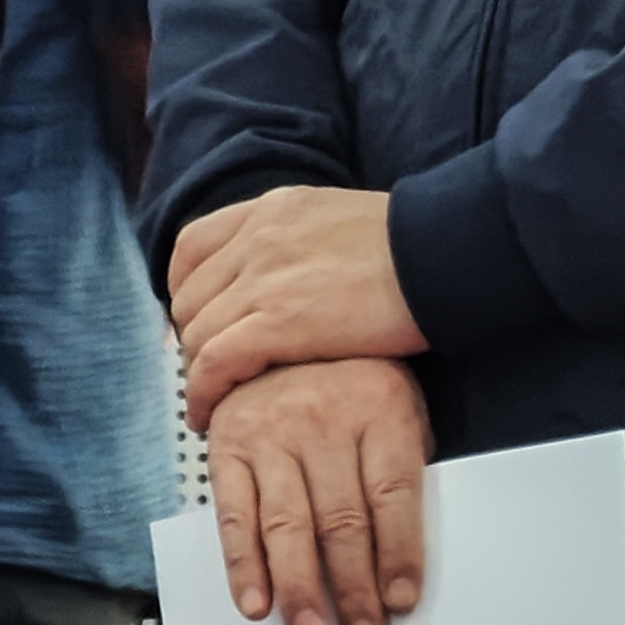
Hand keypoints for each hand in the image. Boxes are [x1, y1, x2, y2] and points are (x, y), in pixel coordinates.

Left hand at [169, 186, 425, 429]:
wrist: (438, 251)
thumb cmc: (409, 245)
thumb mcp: (337, 220)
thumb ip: (299, 242)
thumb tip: (285, 277)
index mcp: (271, 210)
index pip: (192, 247)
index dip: (186, 291)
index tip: (198, 320)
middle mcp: (256, 239)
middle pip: (188, 296)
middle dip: (192, 338)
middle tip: (210, 369)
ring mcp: (263, 279)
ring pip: (196, 333)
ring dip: (197, 371)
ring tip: (212, 399)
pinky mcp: (277, 322)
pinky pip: (215, 363)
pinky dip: (203, 392)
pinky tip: (208, 414)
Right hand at [203, 357, 430, 624]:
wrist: (284, 329)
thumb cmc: (353, 384)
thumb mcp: (395, 406)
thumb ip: (398, 470)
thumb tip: (402, 566)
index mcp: (378, 406)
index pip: (391, 492)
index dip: (399, 552)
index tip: (400, 602)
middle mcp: (323, 419)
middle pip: (342, 519)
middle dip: (353, 589)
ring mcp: (271, 433)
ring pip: (289, 524)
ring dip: (300, 589)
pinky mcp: (229, 446)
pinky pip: (234, 514)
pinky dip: (242, 564)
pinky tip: (255, 603)